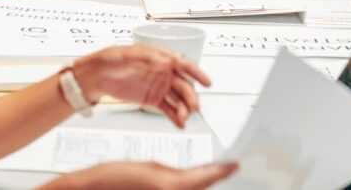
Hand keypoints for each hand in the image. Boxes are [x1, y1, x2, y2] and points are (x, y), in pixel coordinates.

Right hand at [66, 161, 237, 188]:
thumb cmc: (115, 177)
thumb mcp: (151, 167)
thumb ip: (177, 173)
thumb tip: (196, 176)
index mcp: (172, 187)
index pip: (207, 177)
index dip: (223, 171)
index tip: (234, 164)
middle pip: (201, 189)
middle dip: (212, 180)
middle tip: (224, 168)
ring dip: (199, 186)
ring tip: (209, 174)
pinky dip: (187, 188)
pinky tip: (187, 182)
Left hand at [73, 45, 210, 128]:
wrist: (95, 76)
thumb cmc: (109, 59)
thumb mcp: (125, 54)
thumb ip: (146, 58)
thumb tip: (165, 61)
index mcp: (160, 57)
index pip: (183, 64)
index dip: (196, 72)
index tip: (206, 82)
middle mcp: (163, 72)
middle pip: (183, 84)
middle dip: (190, 96)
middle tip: (192, 108)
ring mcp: (159, 86)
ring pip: (178, 99)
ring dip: (183, 109)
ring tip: (183, 119)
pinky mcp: (152, 100)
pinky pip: (168, 109)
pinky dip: (175, 117)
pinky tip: (180, 124)